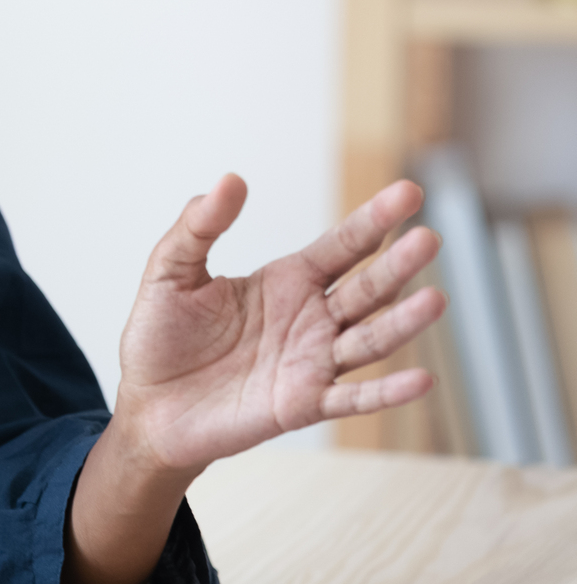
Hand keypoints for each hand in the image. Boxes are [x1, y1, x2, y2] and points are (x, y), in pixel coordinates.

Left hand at [113, 174, 445, 473]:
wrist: (148, 405)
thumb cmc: (162, 336)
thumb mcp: (170, 271)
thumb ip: (199, 226)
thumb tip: (230, 179)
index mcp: (287, 281)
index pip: (343, 246)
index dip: (374, 220)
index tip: (409, 193)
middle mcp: (311, 319)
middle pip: (367, 288)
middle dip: (398, 264)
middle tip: (428, 238)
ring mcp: (312, 362)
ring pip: (370, 339)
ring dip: (402, 322)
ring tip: (435, 299)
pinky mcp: (302, 404)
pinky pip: (353, 398)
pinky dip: (386, 393)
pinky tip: (421, 381)